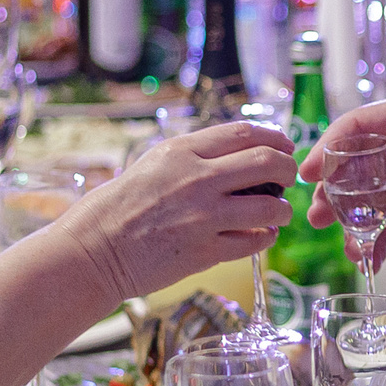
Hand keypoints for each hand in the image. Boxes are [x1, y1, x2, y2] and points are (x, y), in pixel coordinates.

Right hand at [50, 121, 292, 302]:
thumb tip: (240, 150)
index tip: (285, 146)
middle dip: (288, 169)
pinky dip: (265, 237)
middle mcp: (197, 180)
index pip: (245, 133)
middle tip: (289, 178)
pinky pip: (253, 242)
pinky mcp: (205, 252)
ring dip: (282, 209)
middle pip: (267, 163)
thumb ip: (196, 155)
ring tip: (278, 212)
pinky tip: (263, 235)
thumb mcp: (155, 162)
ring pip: (269, 207)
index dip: (275, 138)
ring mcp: (203, 217)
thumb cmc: (122, 205)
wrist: (96, 249)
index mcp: (183, 151)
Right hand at [297, 93, 385, 258]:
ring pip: (364, 205)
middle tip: (320, 214)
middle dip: (333, 193)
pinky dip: (376, 246)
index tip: (310, 170)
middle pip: (351, 171)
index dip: (328, 148)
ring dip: (350, 224)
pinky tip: (370, 258)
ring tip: (347, 243)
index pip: (355, 129)